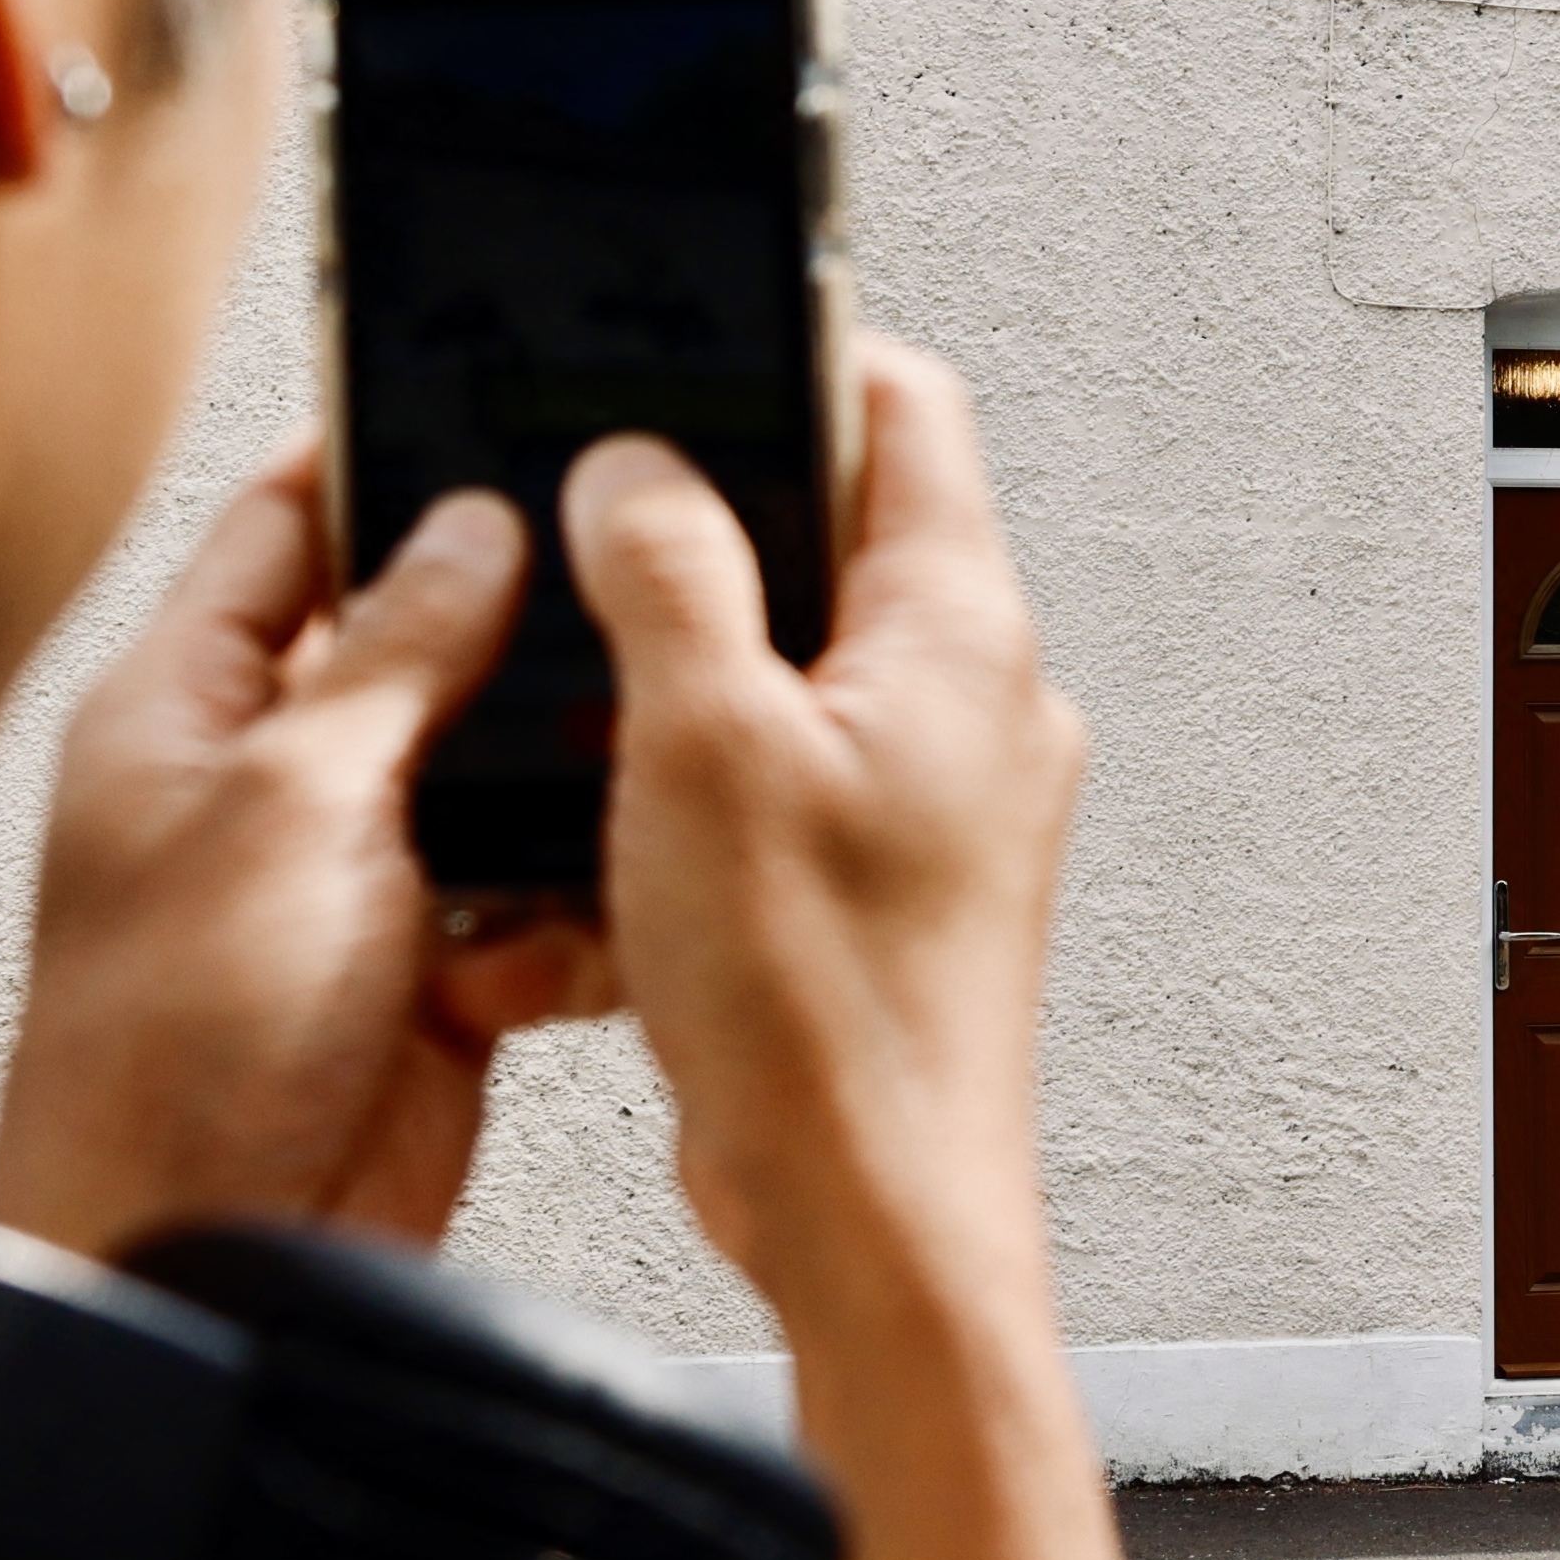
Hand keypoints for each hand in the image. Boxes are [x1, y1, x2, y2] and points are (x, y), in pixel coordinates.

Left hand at [0, 456, 603, 1263]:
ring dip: (559, 766)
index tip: (486, 387)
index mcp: (180, 712)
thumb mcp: (293, 807)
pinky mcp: (427, 976)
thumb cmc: (174, 1054)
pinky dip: (580, 893)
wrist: (202, 1259)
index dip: (377, 451)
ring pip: (490, 767)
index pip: (280, 528)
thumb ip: (395, 656)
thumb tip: (468, 525)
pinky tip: (615, 890)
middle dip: (513, 617)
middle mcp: (261, 784)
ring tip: (639, 730)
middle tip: (620, 559)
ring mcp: (349, 882)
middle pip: (410, 642)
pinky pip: (533, 892)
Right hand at [568, 345, 1082, 1343]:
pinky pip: (781, 781)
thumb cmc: (821, 1007)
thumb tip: (638, 467)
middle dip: (710, 517)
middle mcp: (974, 704)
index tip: (687, 340)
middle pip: (841, 532)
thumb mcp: (700, 740)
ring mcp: (938, 799)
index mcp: (959, 632)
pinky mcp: (885, 887)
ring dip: (687, 663)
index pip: (901, 410)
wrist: (870, 1218)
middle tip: (593, 511)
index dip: (791, 355)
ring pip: (796, 665)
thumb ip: (668, 574)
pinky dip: (692, 776)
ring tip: (584, 680)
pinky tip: (608, 813)